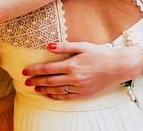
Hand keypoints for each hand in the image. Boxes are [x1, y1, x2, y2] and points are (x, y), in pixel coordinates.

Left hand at [21, 41, 142, 99]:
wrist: (118, 67)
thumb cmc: (100, 53)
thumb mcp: (83, 46)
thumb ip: (65, 46)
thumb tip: (48, 45)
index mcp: (72, 65)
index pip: (48, 68)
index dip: (35, 70)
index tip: (25, 70)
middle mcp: (74, 78)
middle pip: (49, 80)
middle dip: (36, 80)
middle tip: (25, 81)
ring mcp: (79, 88)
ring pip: (56, 91)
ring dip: (43, 89)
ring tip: (35, 88)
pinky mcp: (84, 94)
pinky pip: (66, 97)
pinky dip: (56, 96)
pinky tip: (49, 94)